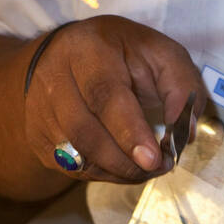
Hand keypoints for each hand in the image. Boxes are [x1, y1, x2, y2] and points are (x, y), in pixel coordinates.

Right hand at [23, 16, 203, 182]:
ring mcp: (40, 111)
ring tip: (146, 168)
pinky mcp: (38, 138)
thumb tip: (185, 131)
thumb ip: (181, 84)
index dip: (129, 130)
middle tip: (158, 167)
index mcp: (87, 49)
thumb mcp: (158, 52)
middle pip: (84, 130)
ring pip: (75, 155)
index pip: (104, 94)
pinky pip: (71, 167)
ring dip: (116, 170)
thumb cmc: (120, 53)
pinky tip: (124, 165)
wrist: (65, 55)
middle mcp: (54, 78)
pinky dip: (103, 174)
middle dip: (124, 160)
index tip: (153, 158)